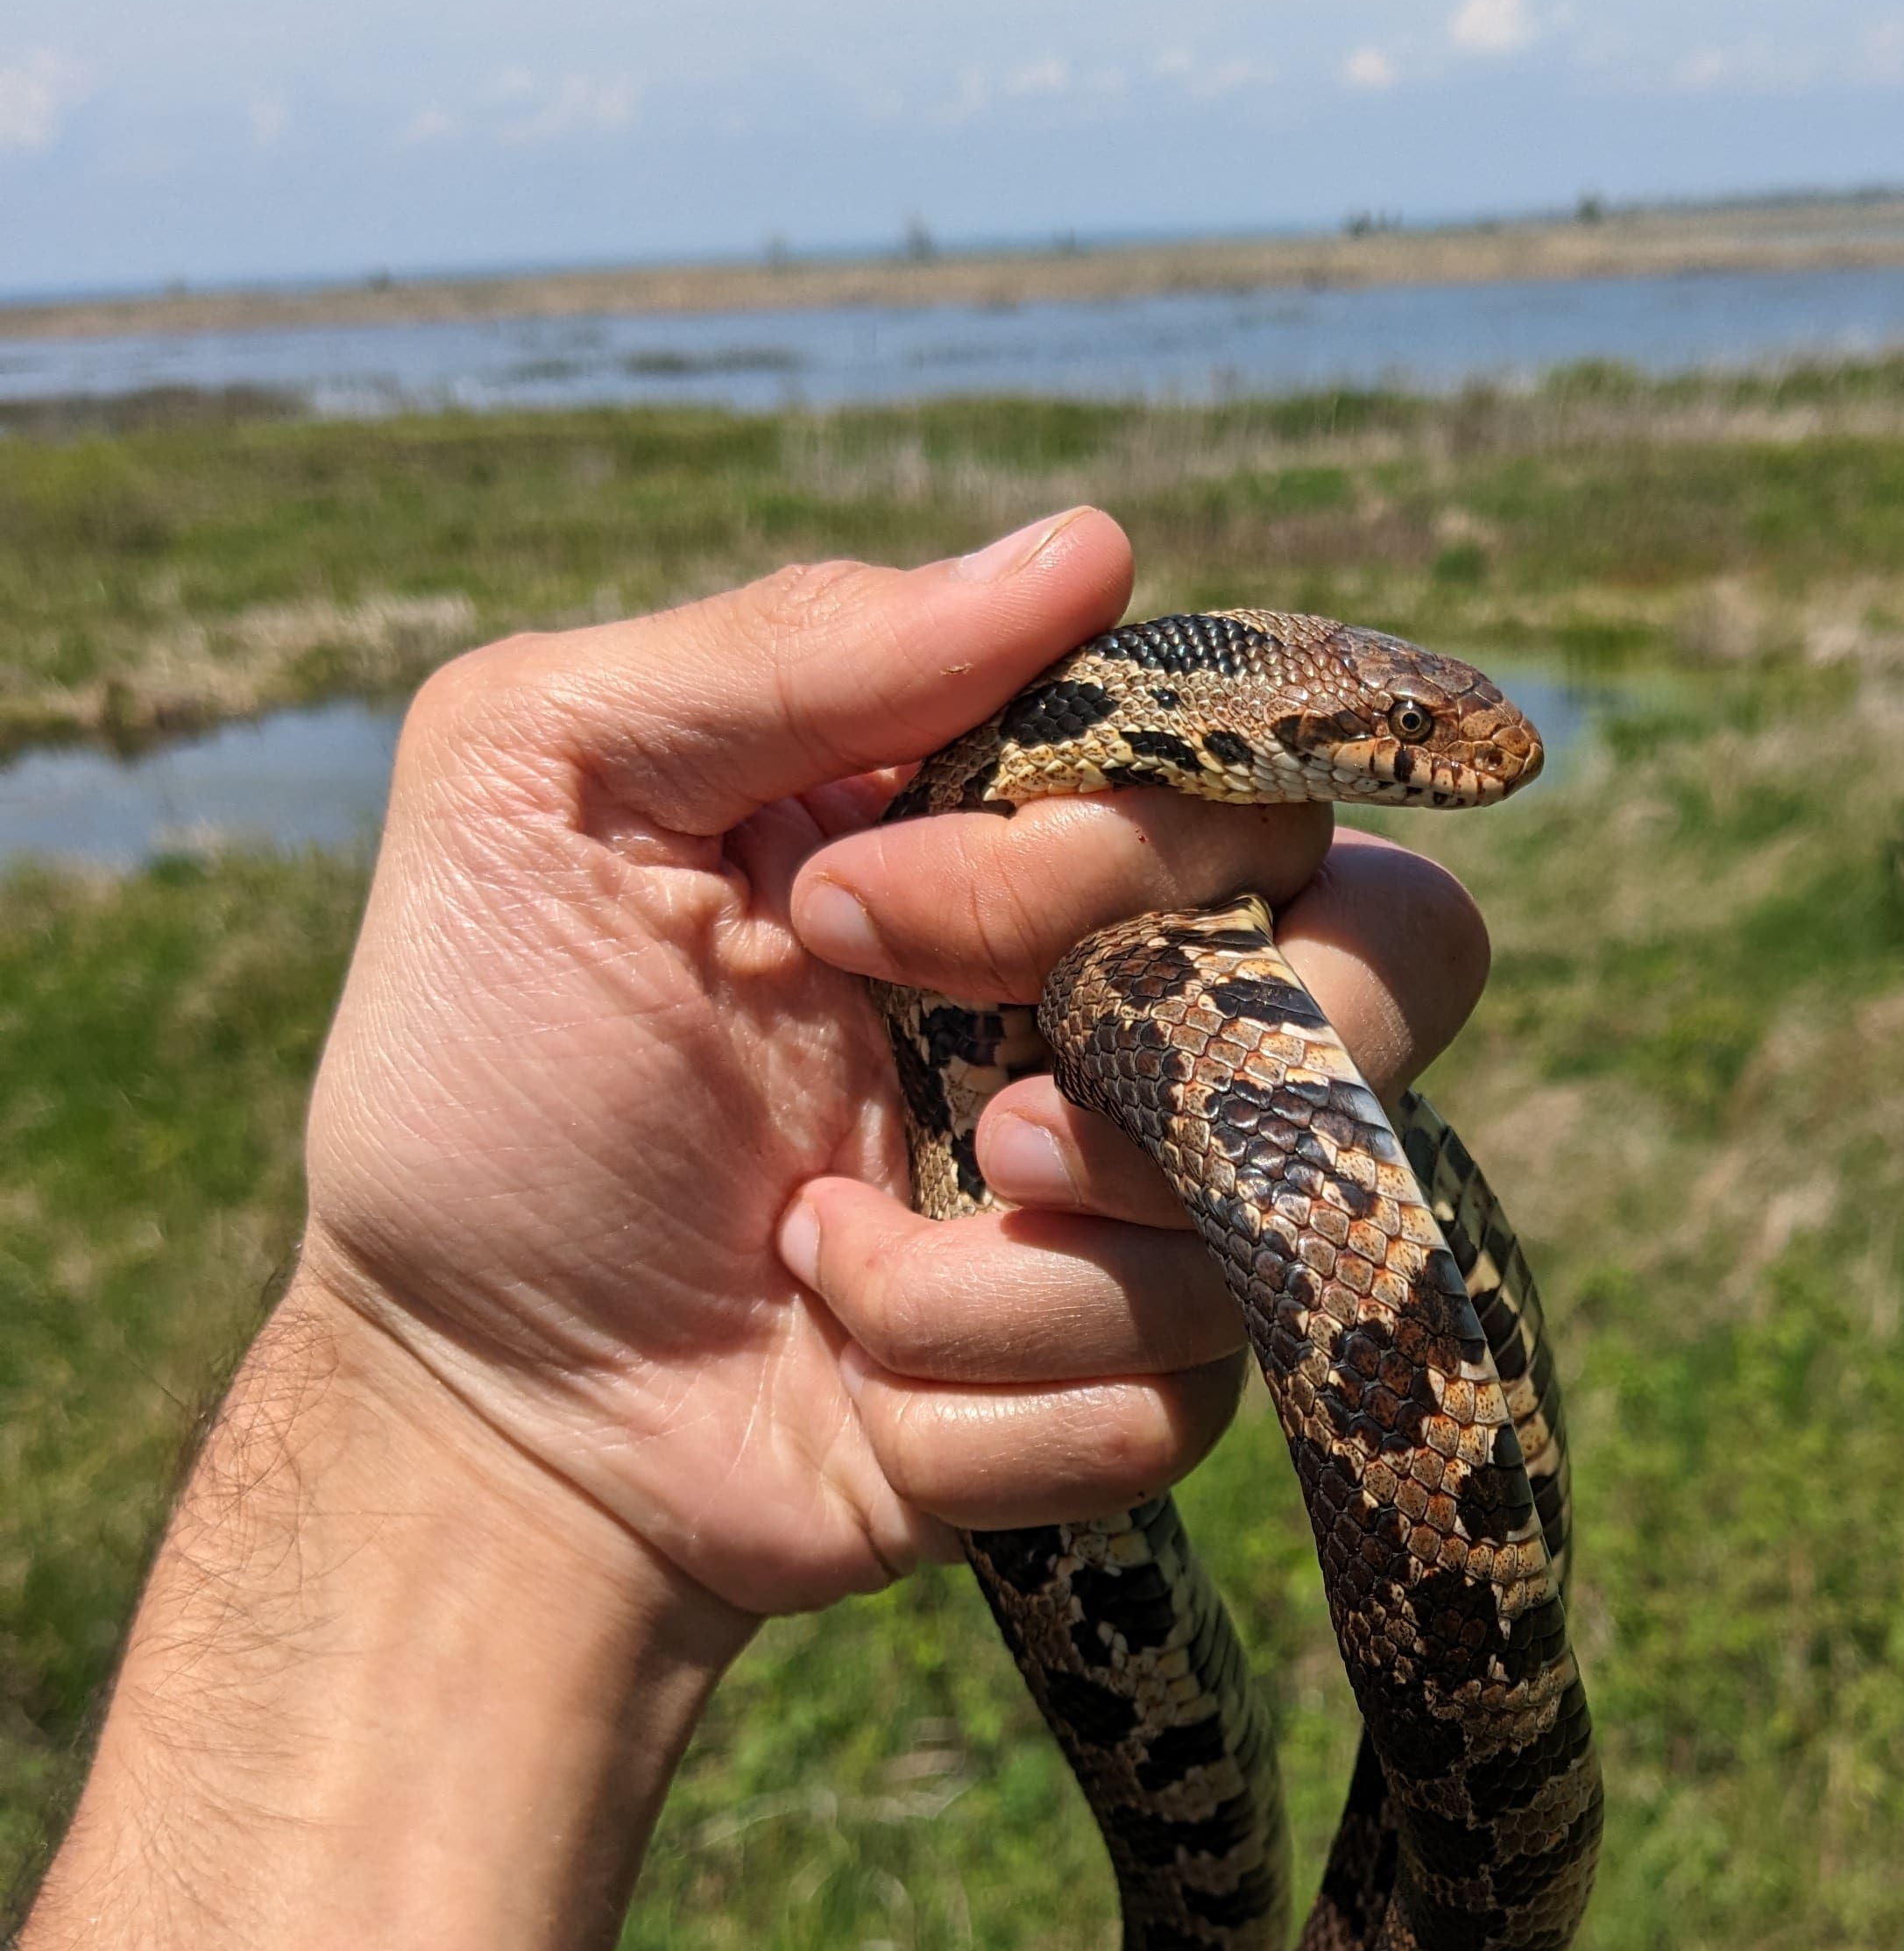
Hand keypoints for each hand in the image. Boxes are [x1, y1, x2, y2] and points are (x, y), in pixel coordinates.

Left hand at [302, 511, 1486, 1614]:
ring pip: (1273, 1206)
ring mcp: (1148, 1211)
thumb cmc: (487, 1079)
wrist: (467, 1403)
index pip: (1246, 776)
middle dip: (1133, 1050)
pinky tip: (851, 1381)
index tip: (850, 903)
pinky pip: (1177, 1397)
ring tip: (817, 1257)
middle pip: (1389, 958)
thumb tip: (1097, 548)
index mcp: (1019, 836)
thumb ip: (801, 648)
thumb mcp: (548, 784)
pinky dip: (979, 1398)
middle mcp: (1128, 1003)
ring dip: (1010, 1265)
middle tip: (945, 1101)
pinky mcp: (1132, 1399)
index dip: (1108, 844)